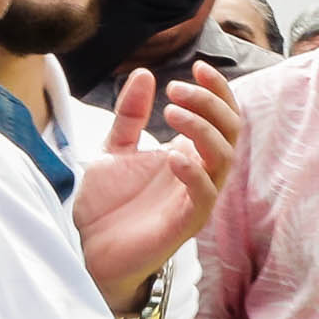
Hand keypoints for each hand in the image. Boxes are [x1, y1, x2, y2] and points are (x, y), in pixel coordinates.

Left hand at [73, 63, 239, 302]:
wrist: (87, 252)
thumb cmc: (105, 206)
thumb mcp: (113, 150)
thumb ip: (130, 116)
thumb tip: (144, 73)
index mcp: (188, 153)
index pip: (222, 116)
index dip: (218, 90)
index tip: (197, 67)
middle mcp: (199, 173)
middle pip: (231, 131)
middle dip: (211, 103)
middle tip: (177, 89)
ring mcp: (195, 198)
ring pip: (224, 158)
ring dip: (203, 129)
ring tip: (173, 112)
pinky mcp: (185, 224)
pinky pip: (204, 195)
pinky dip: (194, 172)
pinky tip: (172, 156)